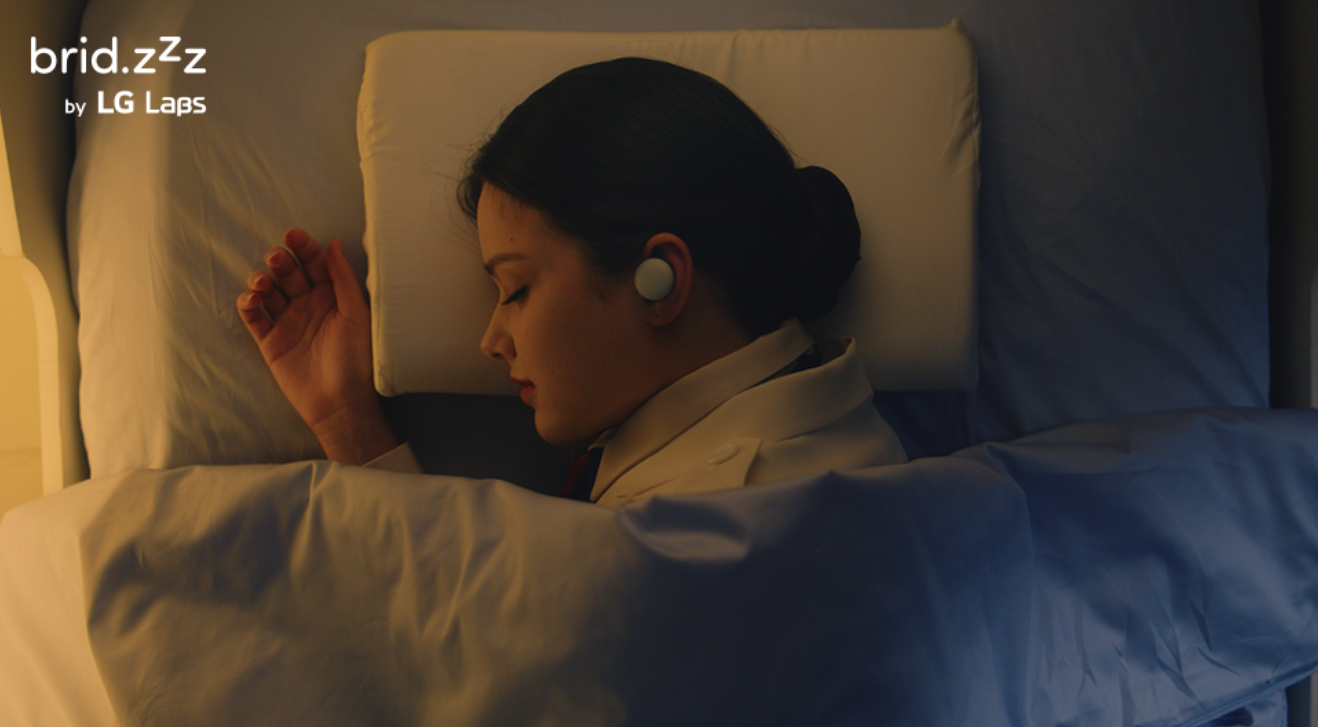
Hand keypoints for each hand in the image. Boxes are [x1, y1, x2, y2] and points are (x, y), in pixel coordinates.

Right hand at [237, 229, 397, 464]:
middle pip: (288, 273)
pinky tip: (252, 300)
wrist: (340, 403)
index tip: (293, 234)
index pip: (315, 264)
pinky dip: (248, 304)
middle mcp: (308, 306)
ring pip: (268, 291)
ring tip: (263, 283)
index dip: (303, 247)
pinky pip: (253, 317)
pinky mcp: (270, 342)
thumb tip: (333, 243)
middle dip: (280, 261)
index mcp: (332, 296)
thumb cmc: (357, 360)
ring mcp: (287, 322)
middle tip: (277, 258)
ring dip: (261, 281)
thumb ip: (343, 279)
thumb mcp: (356, 315)